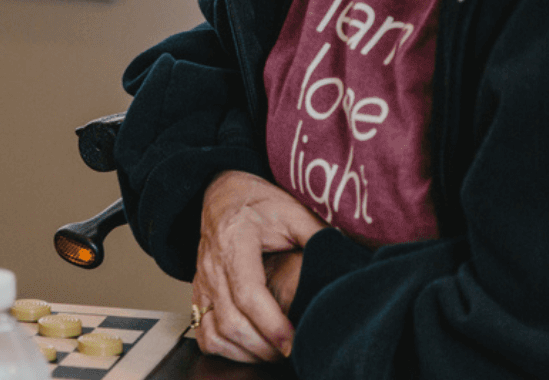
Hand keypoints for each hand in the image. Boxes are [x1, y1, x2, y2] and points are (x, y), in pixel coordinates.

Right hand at [191, 170, 324, 362]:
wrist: (224, 194)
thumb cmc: (260, 203)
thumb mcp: (292, 210)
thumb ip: (317, 235)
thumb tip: (350, 257)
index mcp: (235, 240)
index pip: (248, 293)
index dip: (271, 323)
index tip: (294, 342)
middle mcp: (213, 265)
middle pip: (231, 321)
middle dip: (264, 347)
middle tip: (293, 352)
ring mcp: (202, 282)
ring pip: (214, 333)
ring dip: (246, 352)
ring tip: (275, 353)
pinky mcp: (199, 294)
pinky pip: (202, 333)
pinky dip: (225, 349)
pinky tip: (249, 348)